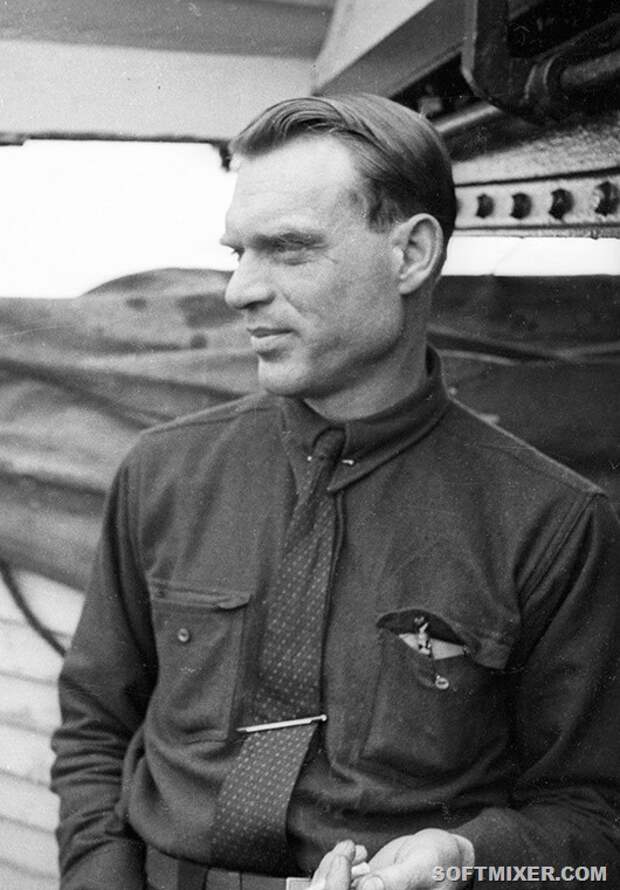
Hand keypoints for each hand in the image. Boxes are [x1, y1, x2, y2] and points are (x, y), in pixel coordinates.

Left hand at [310, 831, 474, 889]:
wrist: (445, 853)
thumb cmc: (442, 862)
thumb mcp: (422, 867)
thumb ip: (396, 879)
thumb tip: (368, 887)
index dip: (338, 885)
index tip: (342, 859)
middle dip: (332, 872)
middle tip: (347, 848)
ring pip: (333, 887)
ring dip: (333, 865)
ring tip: (351, 847)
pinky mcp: (363, 888)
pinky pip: (339, 879)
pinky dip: (337, 862)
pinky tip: (352, 849)